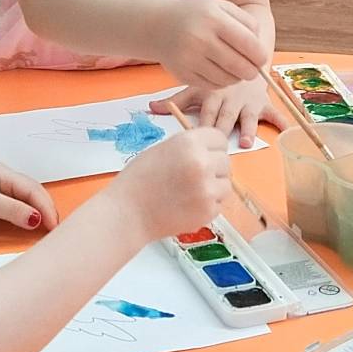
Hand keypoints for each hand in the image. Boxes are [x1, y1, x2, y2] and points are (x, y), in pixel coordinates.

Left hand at [0, 167, 59, 234]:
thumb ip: (12, 210)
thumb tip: (36, 219)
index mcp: (4, 173)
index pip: (33, 189)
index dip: (45, 207)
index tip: (53, 225)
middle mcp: (5, 180)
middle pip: (34, 193)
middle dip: (47, 209)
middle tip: (56, 229)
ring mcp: (1, 192)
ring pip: (29, 201)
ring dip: (40, 213)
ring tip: (50, 229)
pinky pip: (19, 210)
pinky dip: (29, 218)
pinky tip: (34, 226)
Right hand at [109, 126, 229, 244]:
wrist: (127, 212)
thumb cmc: (138, 181)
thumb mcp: (162, 150)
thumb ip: (188, 148)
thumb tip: (208, 152)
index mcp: (188, 143)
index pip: (219, 138)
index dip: (211, 148)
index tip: (204, 155)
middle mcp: (201, 163)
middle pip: (225, 161)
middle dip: (214, 168)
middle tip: (194, 177)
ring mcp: (207, 189)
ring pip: (225, 184)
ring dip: (213, 188)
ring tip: (190, 192)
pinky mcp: (208, 211)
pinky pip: (218, 204)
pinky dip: (207, 206)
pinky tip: (187, 205)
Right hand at [151, 0, 267, 88]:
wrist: (160, 25)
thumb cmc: (199, 16)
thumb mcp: (223, 8)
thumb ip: (247, 22)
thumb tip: (260, 49)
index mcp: (214, 19)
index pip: (248, 43)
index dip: (260, 55)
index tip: (261, 58)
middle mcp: (200, 38)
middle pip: (239, 66)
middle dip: (252, 71)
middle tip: (252, 69)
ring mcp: (190, 58)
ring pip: (228, 79)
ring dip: (237, 77)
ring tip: (234, 68)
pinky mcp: (183, 74)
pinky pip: (213, 86)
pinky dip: (222, 82)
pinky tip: (219, 71)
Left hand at [151, 79, 287, 148]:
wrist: (242, 54)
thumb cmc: (215, 79)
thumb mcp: (196, 86)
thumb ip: (175, 100)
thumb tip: (150, 107)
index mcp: (213, 95)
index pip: (206, 112)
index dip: (202, 124)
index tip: (197, 140)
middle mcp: (231, 98)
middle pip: (225, 117)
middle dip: (223, 130)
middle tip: (219, 148)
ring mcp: (249, 101)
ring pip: (248, 116)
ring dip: (248, 128)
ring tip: (247, 141)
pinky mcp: (264, 103)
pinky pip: (275, 113)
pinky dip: (281, 121)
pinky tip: (287, 131)